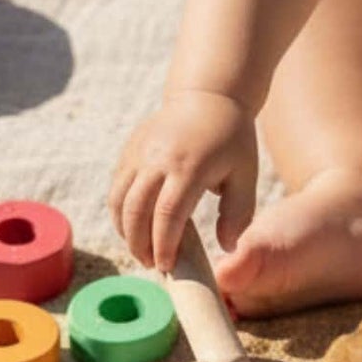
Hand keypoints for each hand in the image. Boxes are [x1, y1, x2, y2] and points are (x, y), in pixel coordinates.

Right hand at [107, 88, 259, 270]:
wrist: (208, 96)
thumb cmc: (232, 140)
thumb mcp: (245, 174)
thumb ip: (238, 213)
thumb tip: (227, 248)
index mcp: (190, 166)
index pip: (168, 214)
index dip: (164, 244)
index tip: (167, 266)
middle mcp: (158, 159)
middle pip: (135, 211)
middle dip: (139, 244)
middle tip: (151, 264)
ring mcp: (139, 152)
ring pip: (118, 200)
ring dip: (125, 231)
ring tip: (141, 249)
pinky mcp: (130, 149)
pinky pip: (116, 187)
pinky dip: (120, 212)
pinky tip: (134, 226)